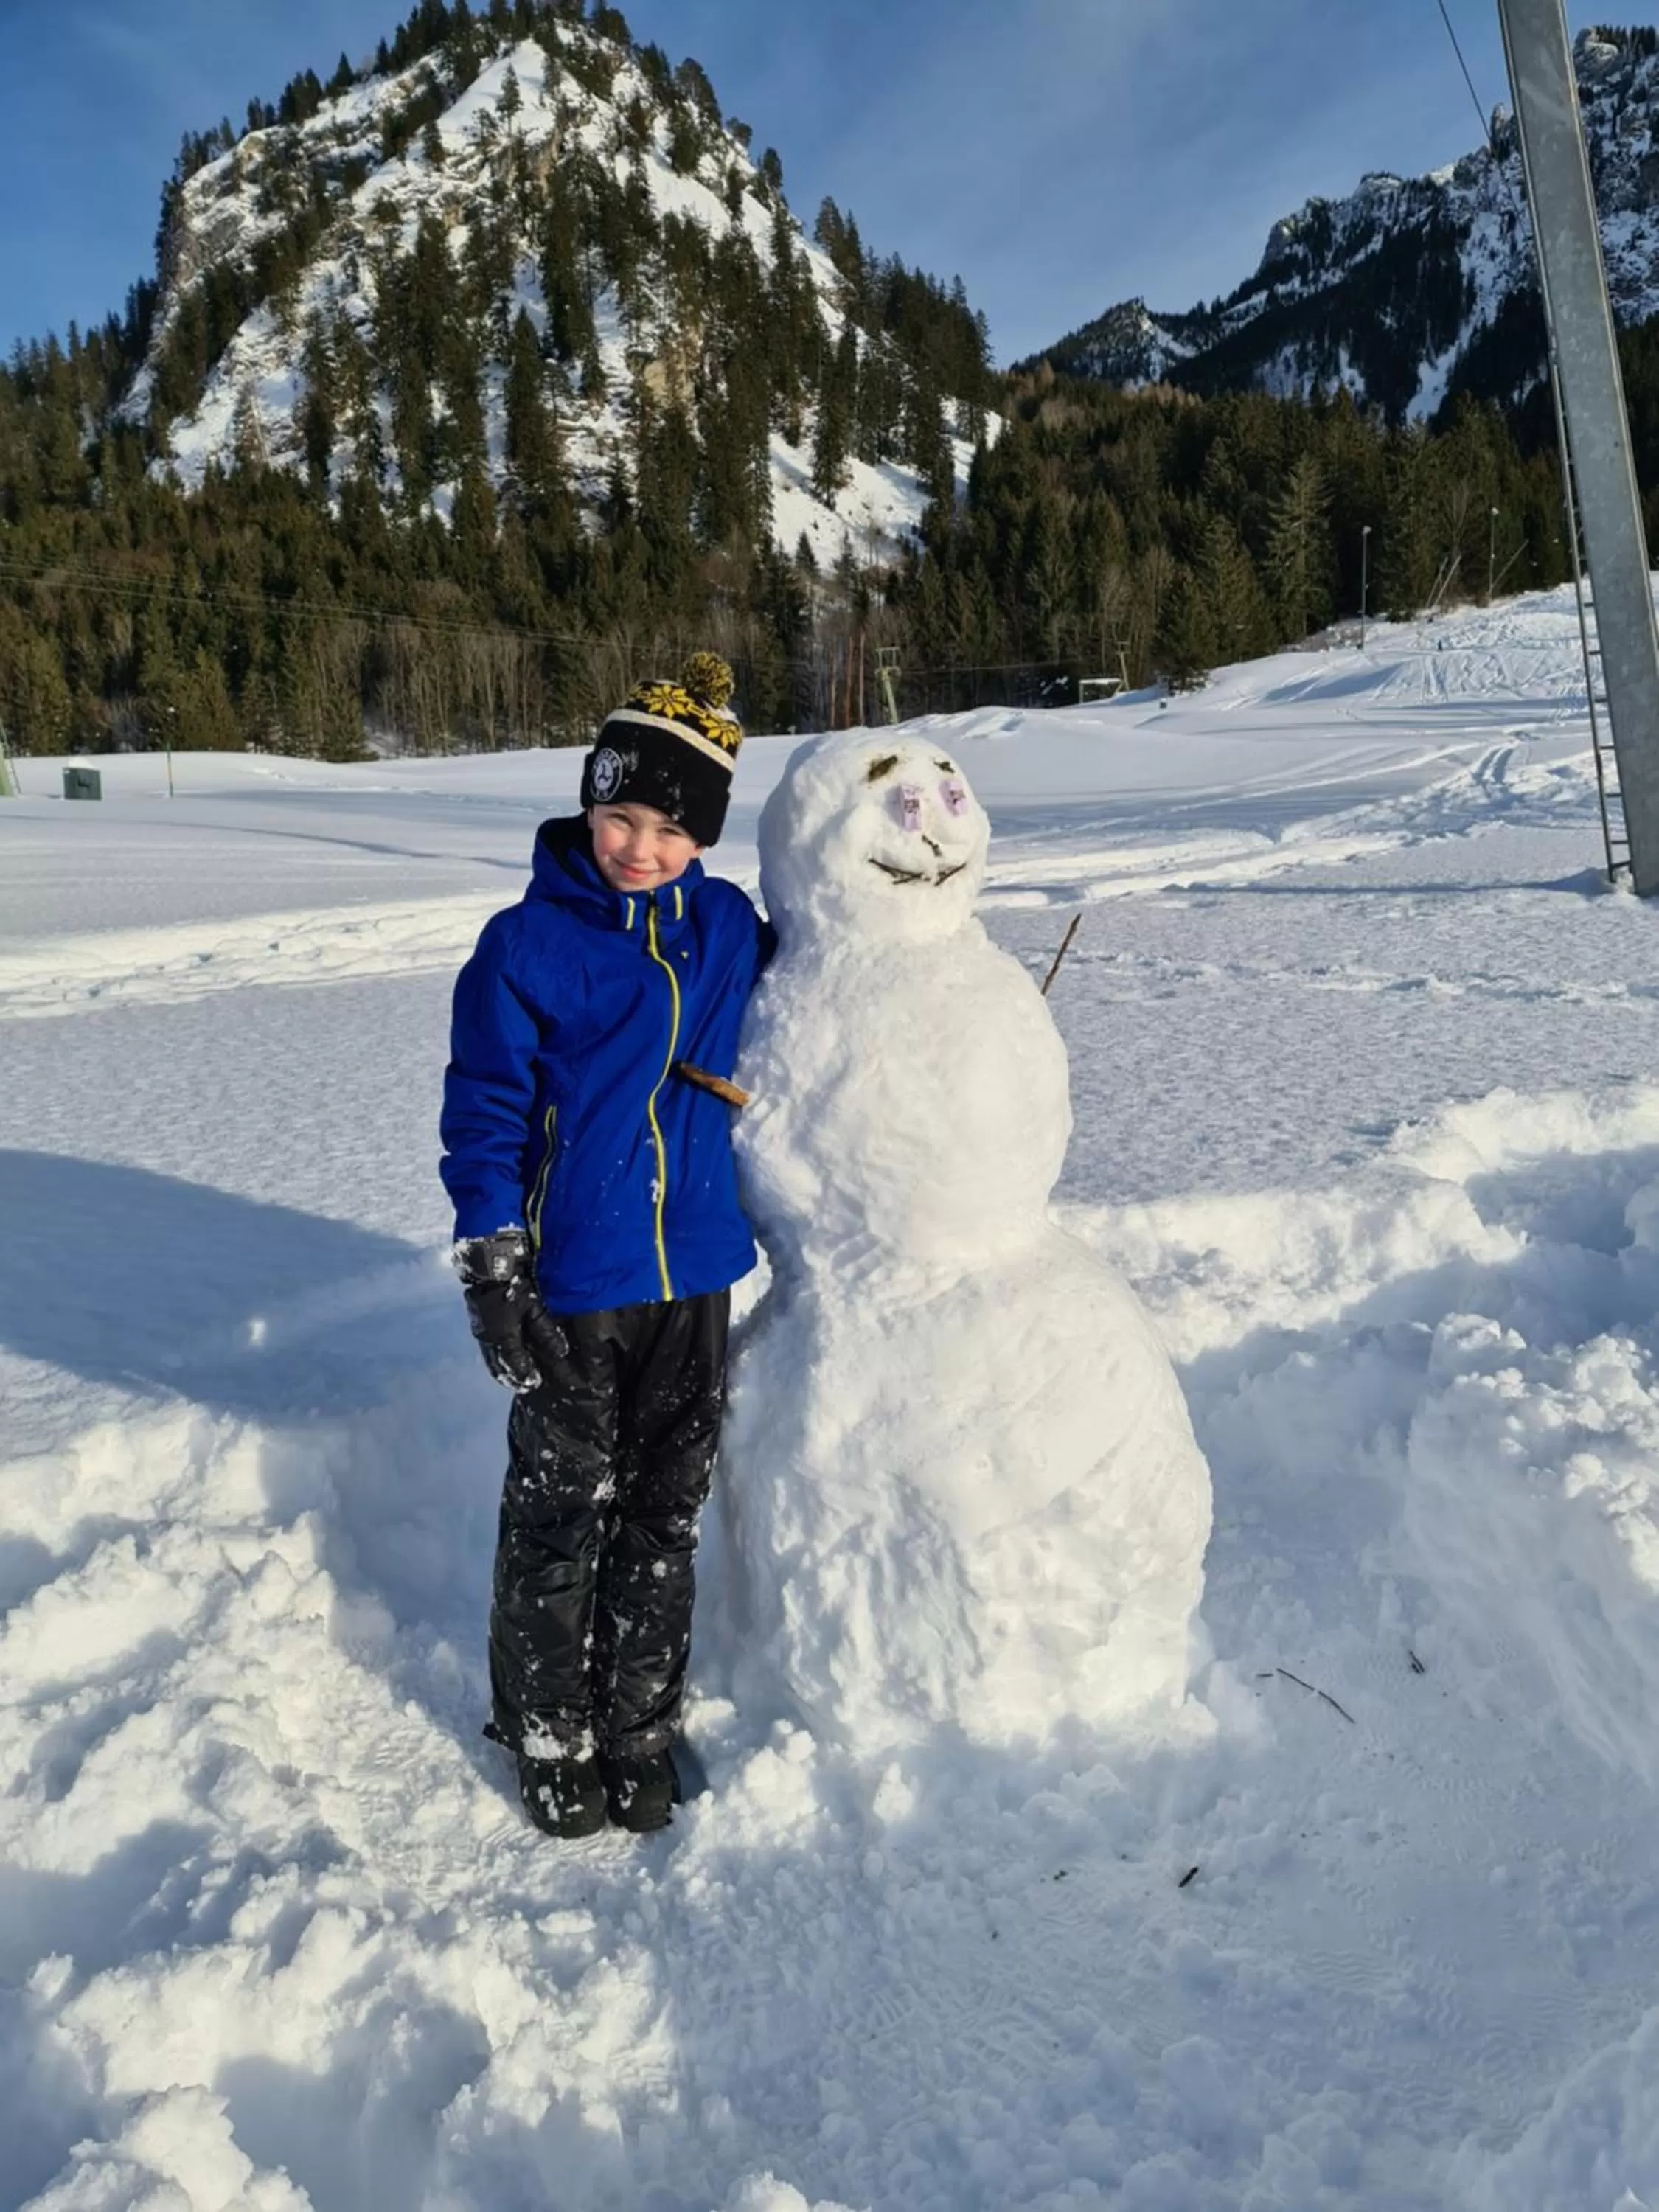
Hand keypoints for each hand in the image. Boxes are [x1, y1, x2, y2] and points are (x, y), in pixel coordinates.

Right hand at [452, 1230, 566, 1391]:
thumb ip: (547, 1332)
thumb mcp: (534, 1307)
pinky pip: (486, 1349)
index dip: (525, 1376)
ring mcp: (480, 1332)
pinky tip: (502, 1358)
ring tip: (511, 1377)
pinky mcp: (477, 1324)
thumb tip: (561, 1353)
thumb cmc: (514, 1283)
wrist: (488, 1264)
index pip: (515, 1364)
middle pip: (499, 1366)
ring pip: (490, 1359)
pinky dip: (494, 1358)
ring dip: (501, 1370)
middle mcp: (488, 1338)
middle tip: (523, 1385)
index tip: (535, 1383)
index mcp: (503, 1336)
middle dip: (511, 1377)